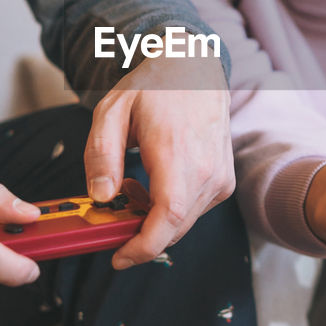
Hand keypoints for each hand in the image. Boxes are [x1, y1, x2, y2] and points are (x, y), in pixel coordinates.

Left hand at [83, 55, 233, 268]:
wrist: (195, 68)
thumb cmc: (153, 87)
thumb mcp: (112, 111)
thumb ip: (101, 154)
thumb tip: (101, 196)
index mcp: (177, 151)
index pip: (168, 216)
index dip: (144, 246)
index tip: (120, 257)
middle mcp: (207, 169)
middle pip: (174, 227)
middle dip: (139, 234)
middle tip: (113, 213)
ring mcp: (220, 177)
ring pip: (183, 223)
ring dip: (152, 219)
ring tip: (132, 185)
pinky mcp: (224, 181)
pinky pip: (194, 212)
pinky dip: (169, 210)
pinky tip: (155, 184)